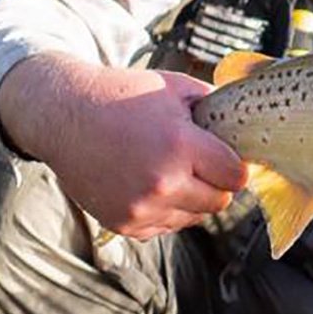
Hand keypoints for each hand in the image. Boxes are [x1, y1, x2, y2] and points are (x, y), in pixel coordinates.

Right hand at [0, 54, 246, 239]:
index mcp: (180, 146)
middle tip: (201, 164)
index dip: (236, 166)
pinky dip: (166, 210)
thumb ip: (215, 107)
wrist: (64, 115)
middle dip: (216, 183)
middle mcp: (163, 183)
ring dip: (191, 199)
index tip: (228, 158)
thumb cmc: (121, 95)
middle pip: (219, 201)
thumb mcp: (174, 88)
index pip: (236, 176)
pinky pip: (166, 226)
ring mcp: (141, 207)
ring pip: (194, 217)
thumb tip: (248, 123)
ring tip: (170, 170)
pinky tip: (150, 183)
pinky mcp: (124, 224)